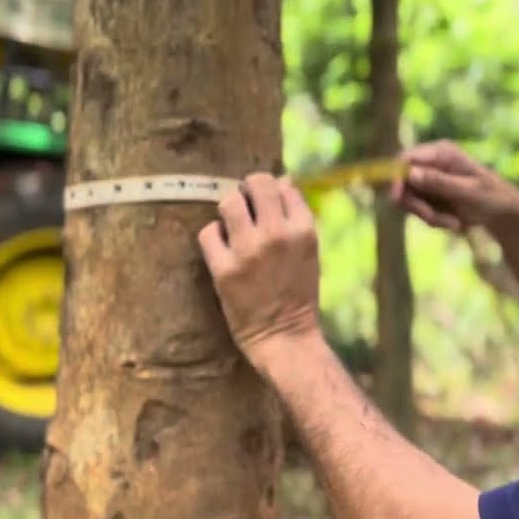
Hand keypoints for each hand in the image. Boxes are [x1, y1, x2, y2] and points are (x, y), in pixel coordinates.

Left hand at [196, 172, 321, 361]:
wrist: (285, 337)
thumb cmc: (299, 294)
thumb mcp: (310, 252)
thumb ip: (297, 217)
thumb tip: (282, 181)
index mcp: (303, 230)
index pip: (283, 186)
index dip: (272, 191)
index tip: (265, 203)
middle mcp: (277, 234)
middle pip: (256, 184)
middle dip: (248, 189)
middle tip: (244, 203)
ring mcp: (249, 251)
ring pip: (228, 203)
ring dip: (229, 210)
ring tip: (231, 225)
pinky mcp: (224, 269)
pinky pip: (208, 232)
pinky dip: (213, 236)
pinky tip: (221, 247)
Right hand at [389, 139, 518, 232]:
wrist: (503, 213)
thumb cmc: (491, 196)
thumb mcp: (468, 191)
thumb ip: (439, 182)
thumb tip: (410, 174)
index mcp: (441, 152)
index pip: (406, 158)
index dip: (396, 176)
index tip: (397, 196)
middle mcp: (431, 163)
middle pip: (403, 182)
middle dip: (416, 204)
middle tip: (432, 218)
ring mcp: (429, 180)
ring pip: (409, 200)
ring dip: (428, 215)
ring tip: (454, 223)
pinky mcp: (429, 197)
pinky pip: (419, 211)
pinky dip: (434, 220)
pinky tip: (454, 222)